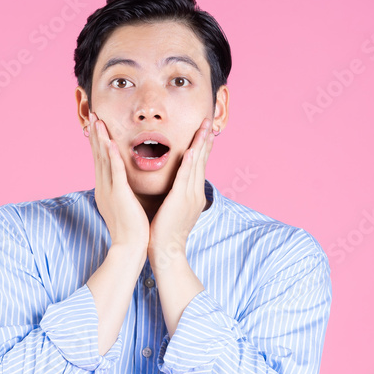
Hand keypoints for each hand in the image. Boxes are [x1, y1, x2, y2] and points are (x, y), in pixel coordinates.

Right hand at [87, 111, 149, 249]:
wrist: (130, 247)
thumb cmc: (131, 229)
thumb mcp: (124, 205)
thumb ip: (121, 191)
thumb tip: (123, 184)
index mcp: (106, 189)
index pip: (101, 160)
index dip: (98, 142)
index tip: (97, 126)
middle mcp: (104, 187)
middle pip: (98, 156)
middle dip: (95, 135)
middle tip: (93, 115)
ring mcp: (109, 190)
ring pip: (104, 160)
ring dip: (100, 139)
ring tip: (97, 122)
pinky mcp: (118, 195)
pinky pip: (114, 172)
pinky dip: (111, 156)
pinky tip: (109, 142)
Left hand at [148, 118, 213, 269]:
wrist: (167, 251)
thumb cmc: (165, 231)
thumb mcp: (174, 208)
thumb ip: (177, 194)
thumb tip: (176, 186)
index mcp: (193, 194)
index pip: (199, 165)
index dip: (202, 147)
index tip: (205, 132)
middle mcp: (195, 193)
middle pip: (202, 161)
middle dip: (205, 140)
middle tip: (208, 122)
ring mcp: (190, 197)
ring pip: (196, 165)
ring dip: (200, 145)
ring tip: (204, 128)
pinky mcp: (180, 201)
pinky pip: (185, 179)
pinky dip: (189, 164)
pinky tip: (191, 150)